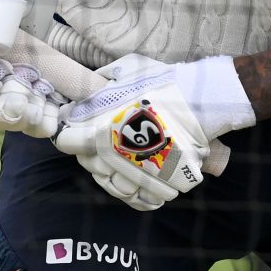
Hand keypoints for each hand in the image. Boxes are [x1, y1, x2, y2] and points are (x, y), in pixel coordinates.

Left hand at [52, 55, 227, 211]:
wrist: (202, 101)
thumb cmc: (166, 84)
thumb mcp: (129, 69)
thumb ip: (104, 79)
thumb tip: (87, 89)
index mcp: (101, 127)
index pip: (68, 141)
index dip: (70, 137)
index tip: (76, 132)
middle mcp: (114, 154)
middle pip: (90, 166)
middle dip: (93, 156)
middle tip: (105, 143)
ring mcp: (137, 173)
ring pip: (113, 186)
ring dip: (114, 177)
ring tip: (125, 162)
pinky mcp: (160, 184)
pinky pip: (140, 201)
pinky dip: (138, 196)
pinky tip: (140, 182)